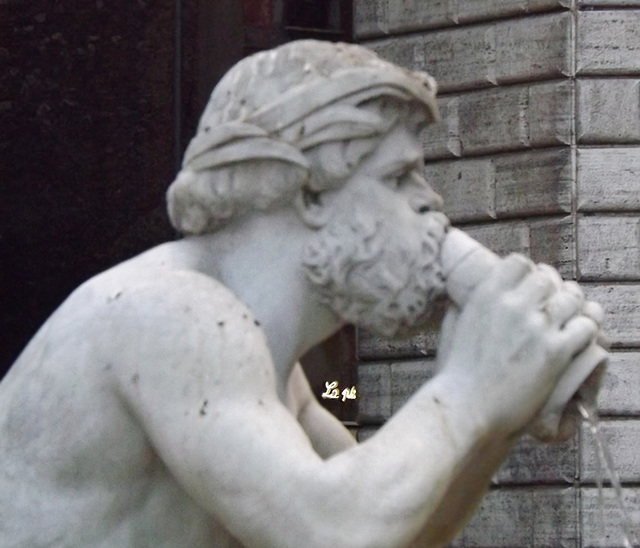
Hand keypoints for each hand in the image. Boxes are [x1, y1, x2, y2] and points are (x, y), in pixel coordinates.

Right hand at [436, 254, 597, 437]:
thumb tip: (464, 294)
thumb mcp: (453, 326)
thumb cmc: (457, 372)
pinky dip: (584, 332)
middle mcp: (512, 303)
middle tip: (553, 310)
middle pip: (549, 278)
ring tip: (568, 324)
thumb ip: (463, 304)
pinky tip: (574, 344)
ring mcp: (535, 326)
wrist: (466, 407)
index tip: (531, 289)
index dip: (530, 274)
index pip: (520, 262)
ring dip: (573, 309)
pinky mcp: (555, 350)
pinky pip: (586, 326)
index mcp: (486, 294)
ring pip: (572, 298)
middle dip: (553, 292)